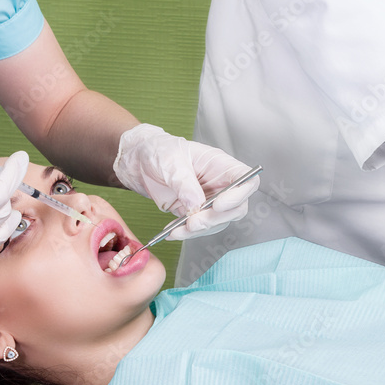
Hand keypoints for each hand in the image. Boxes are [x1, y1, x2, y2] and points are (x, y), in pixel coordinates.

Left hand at [113, 123, 259, 238]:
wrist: (139, 162)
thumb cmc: (159, 150)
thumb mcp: (170, 161)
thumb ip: (184, 182)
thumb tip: (196, 204)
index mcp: (220, 165)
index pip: (246, 181)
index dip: (240, 195)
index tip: (219, 205)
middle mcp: (219, 184)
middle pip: (236, 208)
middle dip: (216, 219)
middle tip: (194, 222)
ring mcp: (208, 200)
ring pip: (217, 222)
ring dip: (199, 230)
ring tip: (178, 230)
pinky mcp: (194, 213)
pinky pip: (198, 228)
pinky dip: (186, 233)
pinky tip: (172, 232)